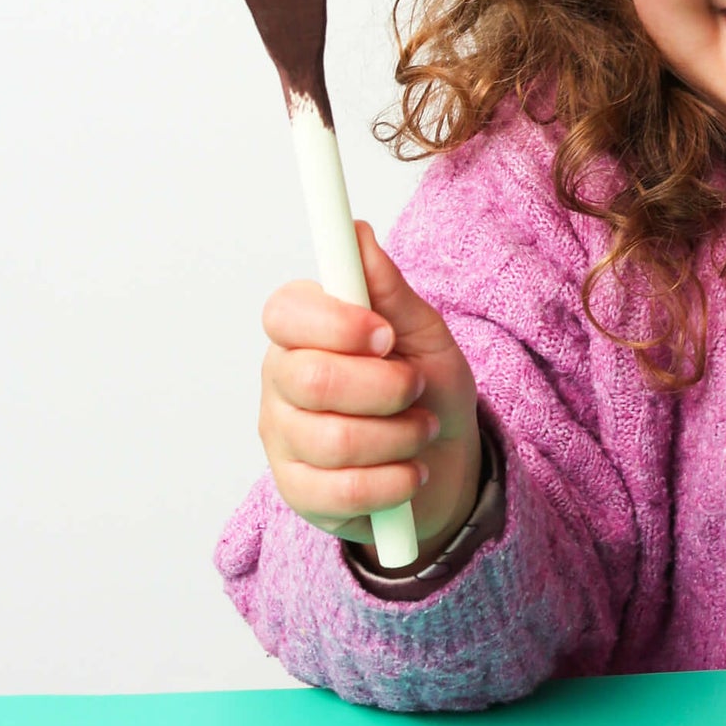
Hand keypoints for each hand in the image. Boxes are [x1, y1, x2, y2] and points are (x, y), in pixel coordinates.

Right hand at [258, 221, 482, 558]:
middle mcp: (281, 380)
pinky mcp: (297, 492)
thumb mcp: (424, 334)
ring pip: (333, 441)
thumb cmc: (428, 389)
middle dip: (386, 388)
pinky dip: (393, 482)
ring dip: (400, 437)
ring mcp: (283, 439)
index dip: (338, 324)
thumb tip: (358, 232)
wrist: (444, 464)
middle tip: (416, 388)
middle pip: (313, 381)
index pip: (285, 313)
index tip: (385, 335)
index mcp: (303, 330)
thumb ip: (389, 290)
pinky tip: (408, 472)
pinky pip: (340, 492)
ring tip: (422, 430)